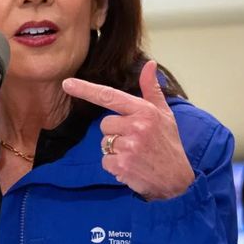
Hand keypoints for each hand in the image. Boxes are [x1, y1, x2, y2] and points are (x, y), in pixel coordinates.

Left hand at [61, 60, 193, 200]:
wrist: (177, 179)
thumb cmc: (168, 144)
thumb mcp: (164, 114)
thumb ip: (152, 90)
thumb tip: (150, 64)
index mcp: (145, 111)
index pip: (110, 96)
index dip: (86, 90)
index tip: (67, 83)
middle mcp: (137, 127)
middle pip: (104, 124)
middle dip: (115, 133)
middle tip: (136, 142)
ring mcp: (129, 147)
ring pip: (104, 143)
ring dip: (115, 150)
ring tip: (135, 155)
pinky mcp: (122, 165)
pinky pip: (105, 161)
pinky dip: (114, 166)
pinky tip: (131, 167)